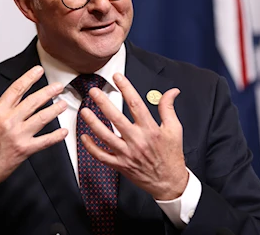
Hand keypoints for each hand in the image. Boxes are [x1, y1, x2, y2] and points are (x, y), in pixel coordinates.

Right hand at [0, 65, 67, 189]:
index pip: (16, 89)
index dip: (29, 78)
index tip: (38, 71)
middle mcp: (9, 121)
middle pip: (33, 101)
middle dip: (48, 92)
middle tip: (58, 86)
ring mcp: (18, 135)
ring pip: (41, 118)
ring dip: (55, 110)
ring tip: (63, 104)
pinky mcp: (24, 150)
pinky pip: (44, 141)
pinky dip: (56, 136)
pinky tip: (63, 132)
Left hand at [79, 73, 187, 200]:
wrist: (169, 182)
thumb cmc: (171, 155)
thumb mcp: (175, 129)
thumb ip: (168, 109)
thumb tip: (172, 91)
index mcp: (151, 129)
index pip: (136, 104)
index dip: (126, 88)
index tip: (117, 77)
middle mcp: (137, 140)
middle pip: (116, 118)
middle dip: (103, 103)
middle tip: (94, 91)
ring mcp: (127, 154)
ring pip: (105, 136)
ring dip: (93, 123)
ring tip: (84, 111)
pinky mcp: (120, 165)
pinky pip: (102, 156)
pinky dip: (91, 147)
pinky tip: (84, 137)